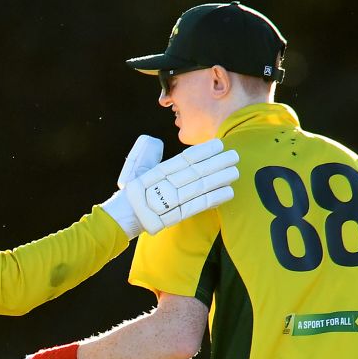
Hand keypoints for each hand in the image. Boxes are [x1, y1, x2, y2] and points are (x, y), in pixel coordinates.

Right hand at [102, 139, 239, 236]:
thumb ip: (147, 154)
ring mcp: (169, 202)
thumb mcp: (136, 168)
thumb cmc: (132, 192)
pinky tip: (228, 192)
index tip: (219, 144)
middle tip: (235, 155)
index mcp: (156, 172)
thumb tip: (156, 140)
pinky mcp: (174, 217)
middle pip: (195, 172)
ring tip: (235, 172)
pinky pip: (197, 206)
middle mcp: (164, 185)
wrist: (122, 218)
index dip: (202, 151)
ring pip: (198, 188)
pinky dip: (213, 199)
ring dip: (218, 179)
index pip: (184, 159)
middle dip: (216, 163)